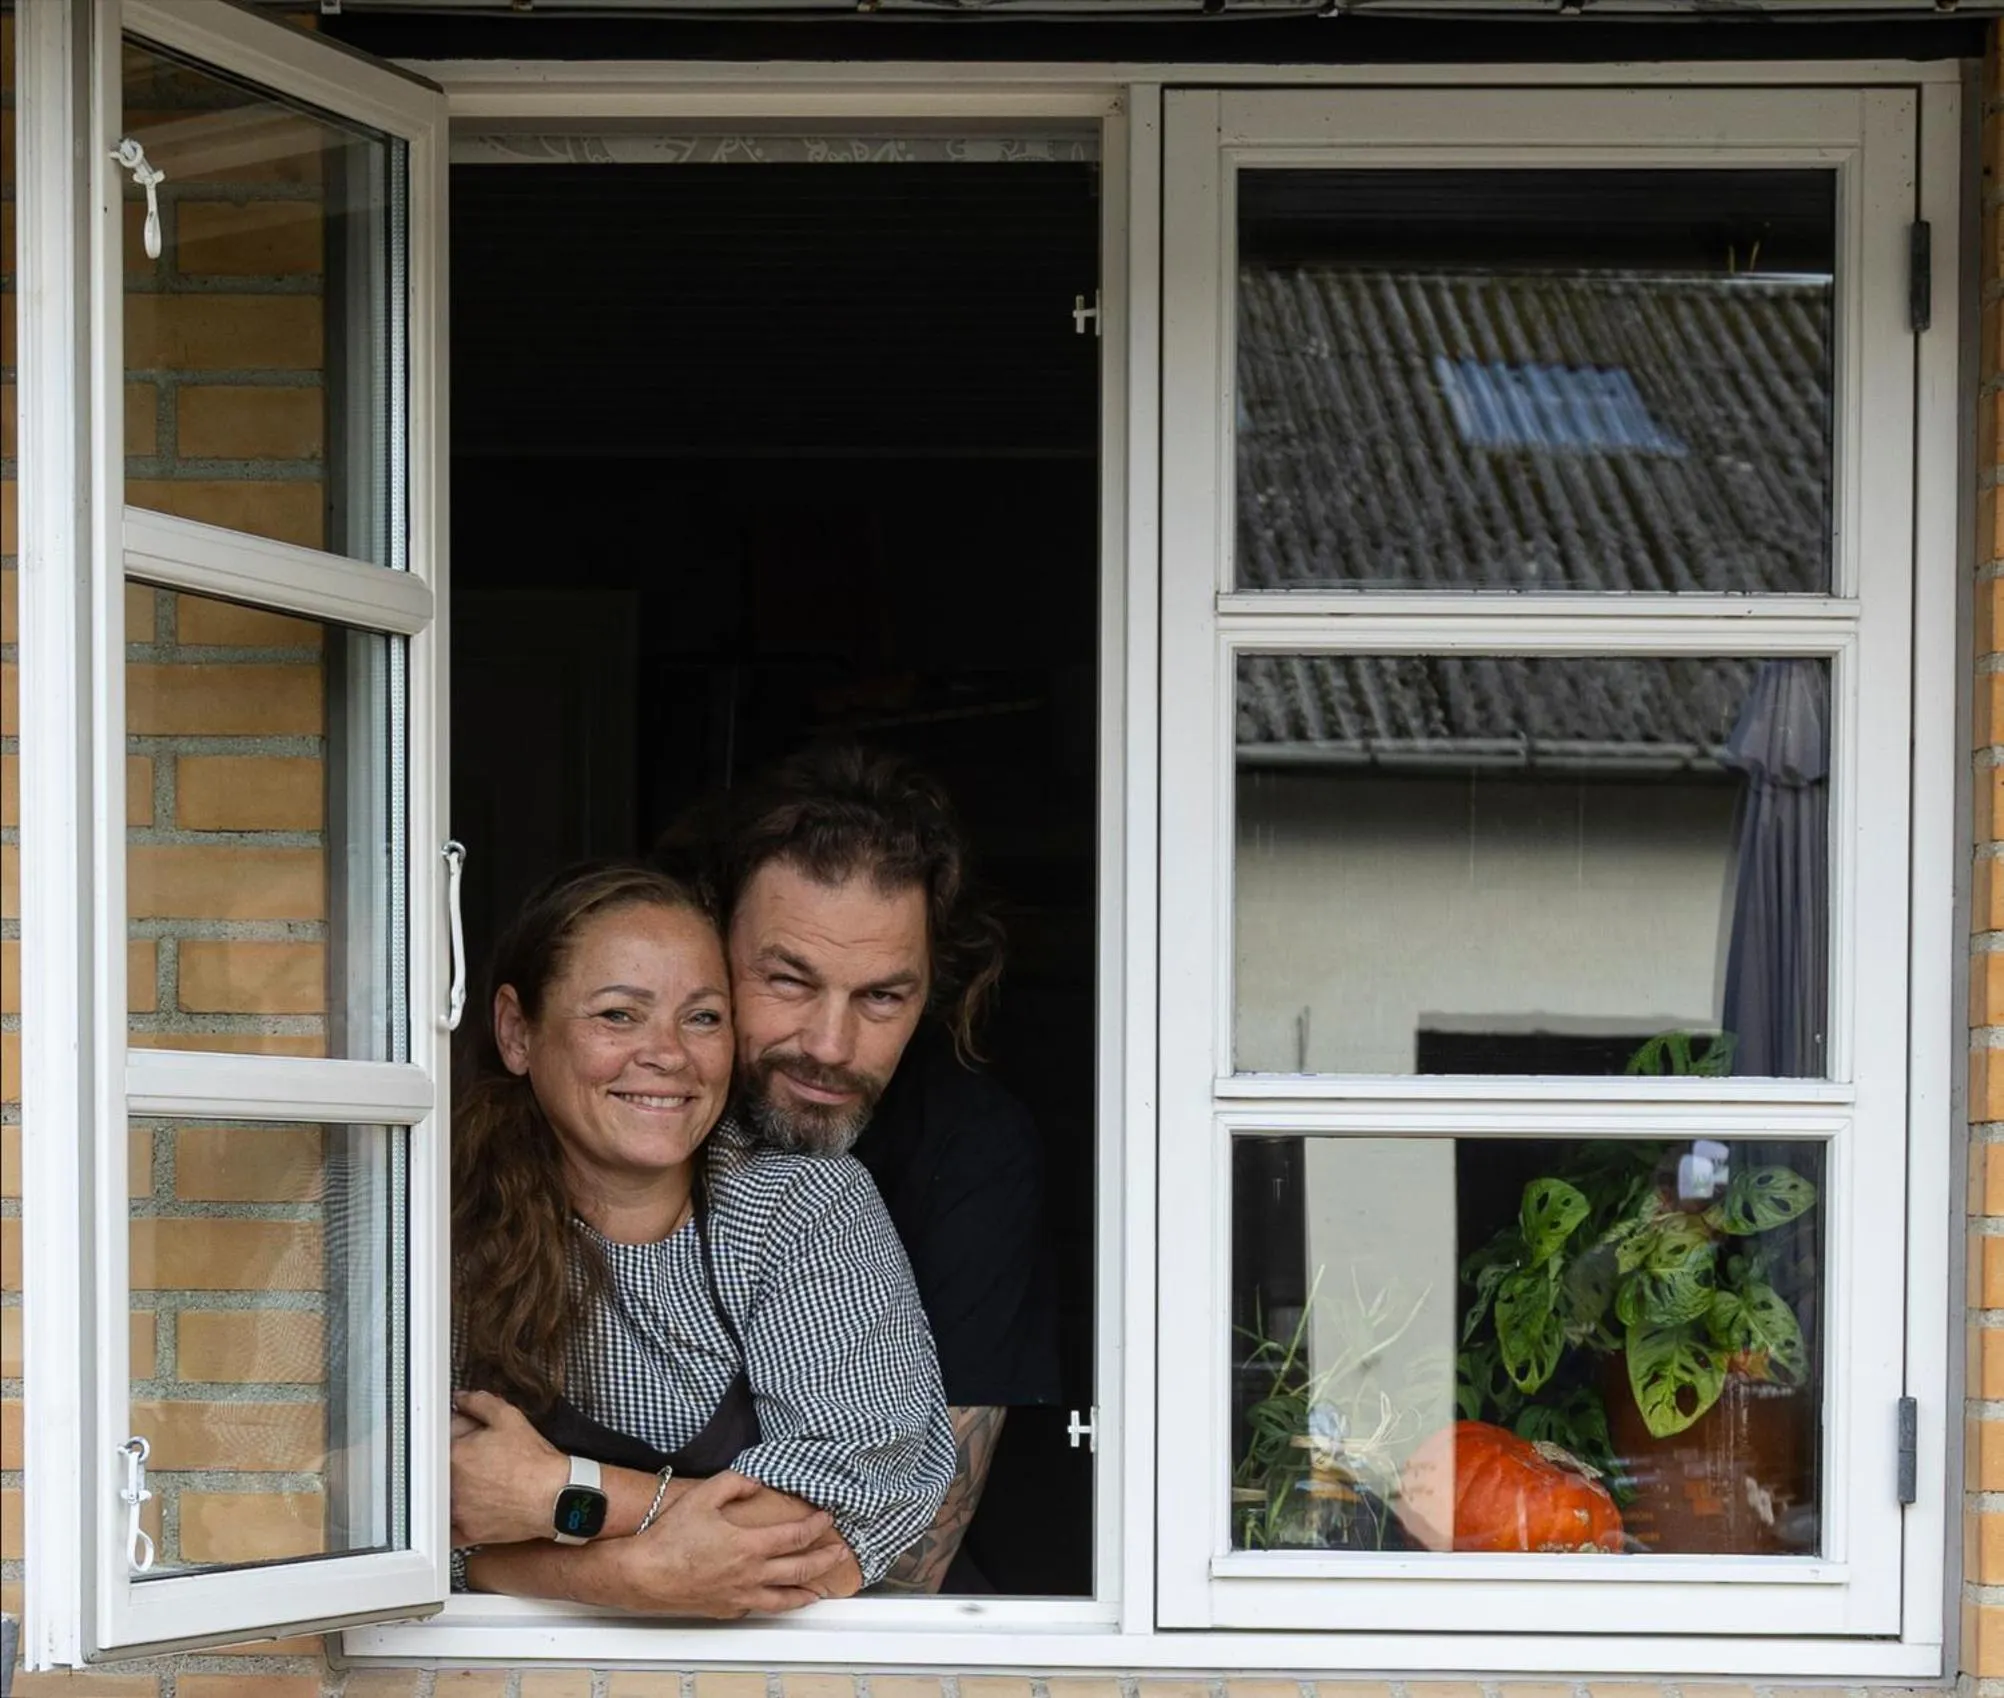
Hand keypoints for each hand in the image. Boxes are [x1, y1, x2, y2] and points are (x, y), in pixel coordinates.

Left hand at [449, 1388, 570, 1546]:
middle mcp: (450, 1483)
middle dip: (456, 1458)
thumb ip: (480, 1402)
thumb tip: (461, 1399)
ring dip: (451, 1486)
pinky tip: (469, 1508)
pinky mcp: (466, 1532)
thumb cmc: (535, 1462)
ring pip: (441, 1495)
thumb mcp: (510, 1418)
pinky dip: (452, 1519)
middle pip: (440, 1465)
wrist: (555, 1496)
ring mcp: (456, 1510)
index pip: (442, 1436)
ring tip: (480, 1481)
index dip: (458, 1431)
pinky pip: (447, 1528)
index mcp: (456, 1453)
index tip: (469, 1434)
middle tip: (479, 1457)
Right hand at [605, 1469, 852, 1616]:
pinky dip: (773, 1604)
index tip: (828, 1519)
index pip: (795, 1536)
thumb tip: (758, 1481)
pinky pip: (757, 1608)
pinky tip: (776, 1600)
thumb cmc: (671, 1536)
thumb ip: (735, 1482)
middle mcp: (750, 1575)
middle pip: (799, 1570)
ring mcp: (739, 1596)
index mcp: (749, 1545)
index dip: (816, 1526)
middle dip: (824, 1560)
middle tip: (841, 1554)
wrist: (643, 1574)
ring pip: (783, 1599)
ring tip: (818, 1590)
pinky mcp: (725, 1610)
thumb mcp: (704, 1496)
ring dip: (806, 1592)